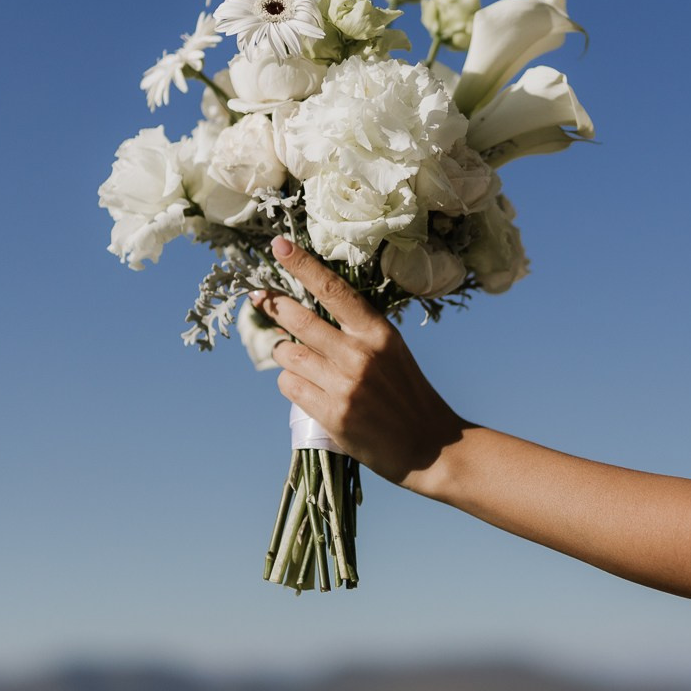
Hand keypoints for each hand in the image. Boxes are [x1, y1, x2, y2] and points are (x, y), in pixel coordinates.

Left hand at [253, 237, 465, 485]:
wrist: (430, 446)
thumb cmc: (407, 393)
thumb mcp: (391, 351)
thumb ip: (355, 333)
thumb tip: (305, 317)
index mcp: (378, 332)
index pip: (333, 289)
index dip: (302, 264)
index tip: (278, 245)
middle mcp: (360, 354)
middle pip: (299, 319)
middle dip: (273, 306)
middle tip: (260, 299)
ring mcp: (344, 385)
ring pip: (288, 354)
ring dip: (282, 352)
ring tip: (292, 355)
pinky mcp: (332, 414)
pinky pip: (289, 385)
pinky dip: (289, 382)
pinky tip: (304, 386)